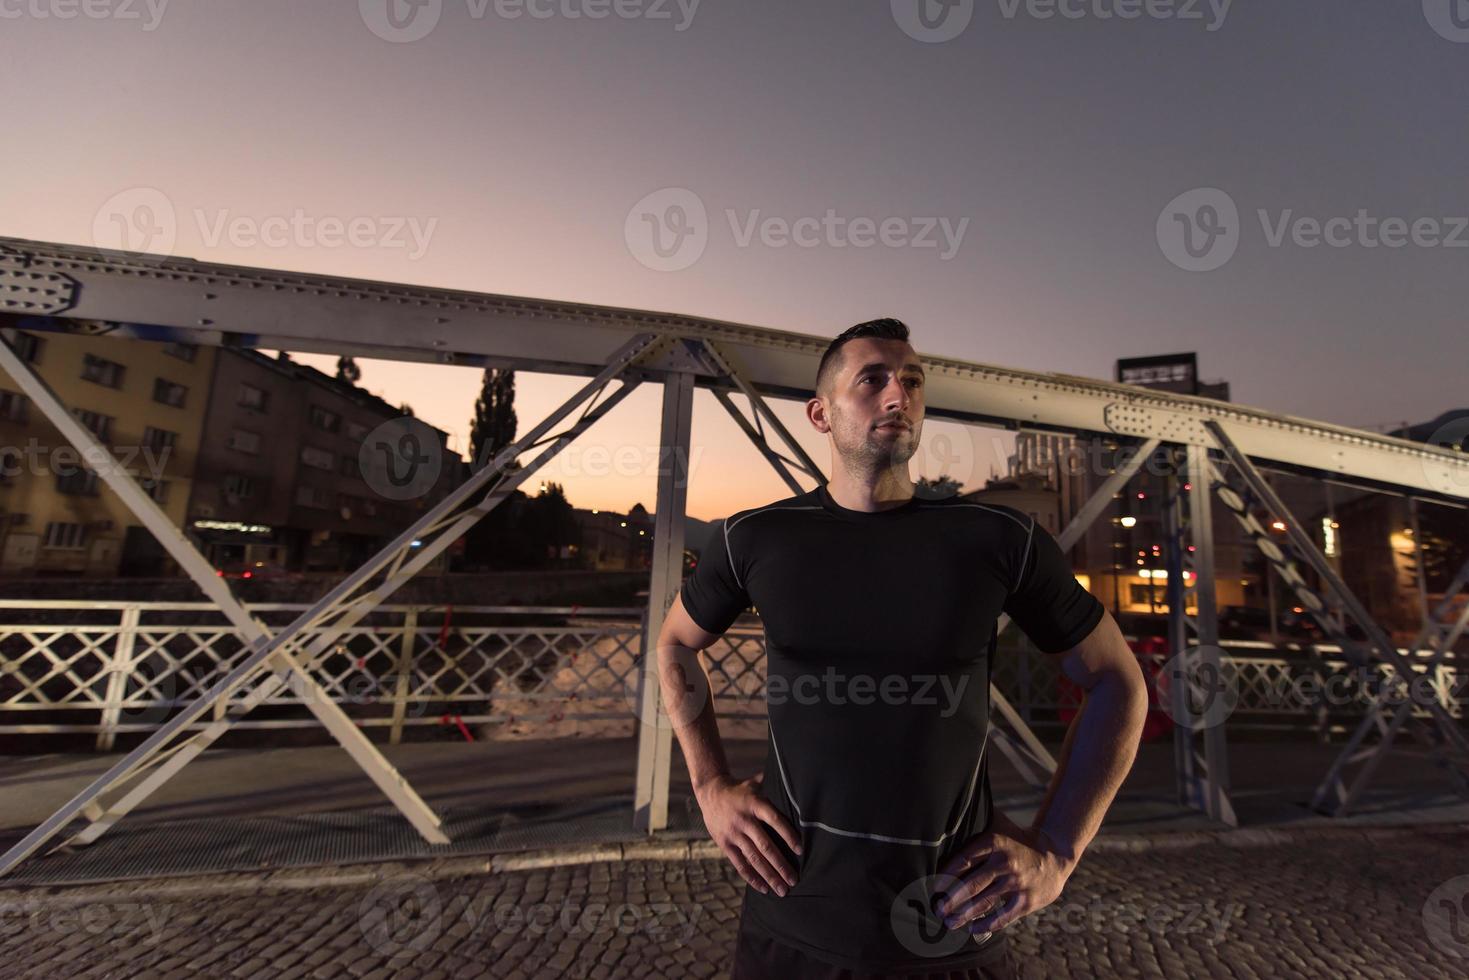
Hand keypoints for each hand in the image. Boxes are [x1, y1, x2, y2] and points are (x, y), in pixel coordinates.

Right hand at [695, 772, 801, 896]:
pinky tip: (764, 888)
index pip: (774, 820)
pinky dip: (752, 878)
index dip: (788, 835)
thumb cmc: (741, 790)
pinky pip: (739, 864)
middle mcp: (744, 820)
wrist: (710, 793)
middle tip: (794, 880)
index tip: (800, 850)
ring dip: (769, 876)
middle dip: (781, 865)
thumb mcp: (755, 784)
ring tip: (782, 890)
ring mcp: (733, 833)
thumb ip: (774, 786)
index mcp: (754, 804)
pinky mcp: (724, 844)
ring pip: (754, 859)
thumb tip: (797, 783)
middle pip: (765, 846)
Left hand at [932, 809, 1074, 934]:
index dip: (947, 875)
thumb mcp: (998, 824)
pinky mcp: (1027, 901)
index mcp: (994, 842)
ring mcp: (1017, 883)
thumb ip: (975, 823)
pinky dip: (986, 925)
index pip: (965, 860)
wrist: (1054, 854)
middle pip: (972, 884)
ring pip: (985, 902)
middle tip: (937, 909)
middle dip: (951, 899)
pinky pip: (1004, 917)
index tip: (933, 887)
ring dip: (964, 915)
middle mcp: (1005, 862)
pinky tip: (972, 929)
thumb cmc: (1015, 839)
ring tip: (949, 922)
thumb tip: (944, 816)